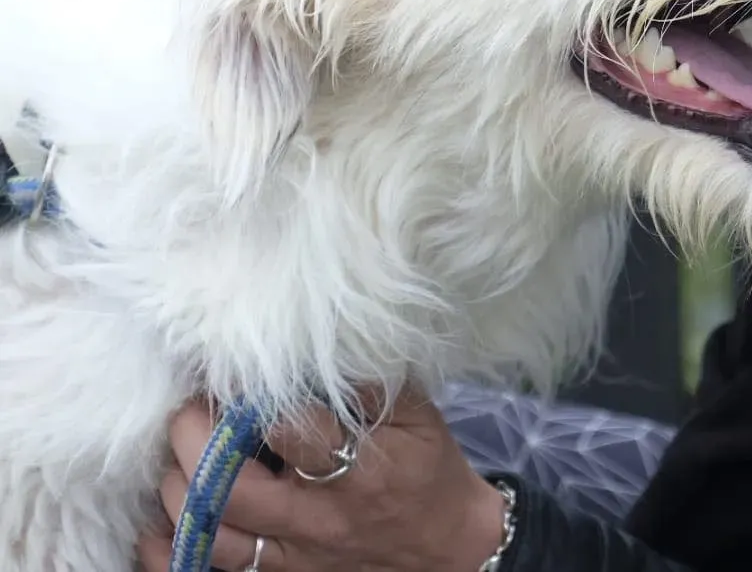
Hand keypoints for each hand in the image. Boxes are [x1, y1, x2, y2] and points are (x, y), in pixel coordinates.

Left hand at [136, 387, 508, 571]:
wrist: (447, 551)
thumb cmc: (427, 471)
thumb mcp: (418, 418)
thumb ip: (369, 384)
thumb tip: (315, 345)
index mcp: (361, 468)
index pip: (293, 429)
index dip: (252, 396)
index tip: (234, 369)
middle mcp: (320, 516)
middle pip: (231, 486)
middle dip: (195, 440)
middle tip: (192, 409)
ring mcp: (294, 552)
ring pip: (210, 529)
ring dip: (179, 489)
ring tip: (182, 454)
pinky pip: (209, 568)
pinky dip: (171, 545)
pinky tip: (161, 518)